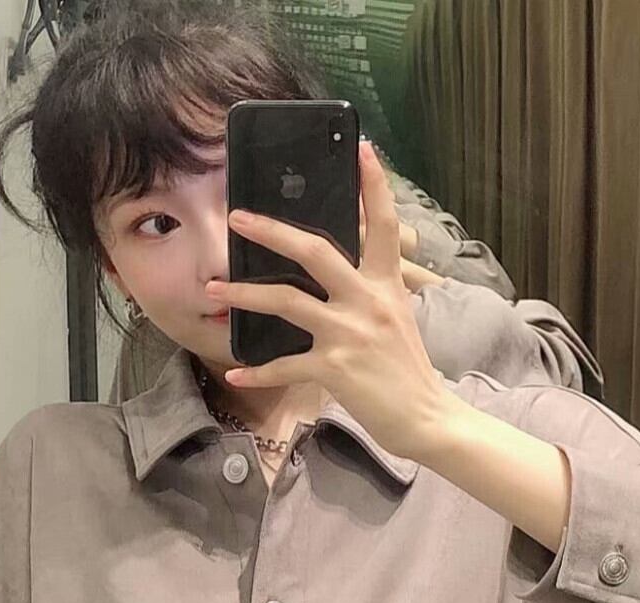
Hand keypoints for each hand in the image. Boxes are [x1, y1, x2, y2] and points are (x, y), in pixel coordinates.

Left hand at [206, 139, 451, 461]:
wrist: (426, 418)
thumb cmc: (407, 371)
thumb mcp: (396, 319)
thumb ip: (369, 293)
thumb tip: (336, 275)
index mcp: (386, 285)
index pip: (384, 224)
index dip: (373, 184)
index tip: (361, 146)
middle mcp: (367, 301)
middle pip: (315, 251)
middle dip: (271, 232)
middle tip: (237, 218)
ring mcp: (349, 333)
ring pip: (287, 302)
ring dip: (244, 295)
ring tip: (214, 290)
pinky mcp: (334, 368)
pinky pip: (284, 365)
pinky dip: (257, 371)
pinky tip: (236, 372)